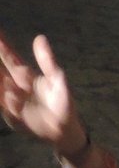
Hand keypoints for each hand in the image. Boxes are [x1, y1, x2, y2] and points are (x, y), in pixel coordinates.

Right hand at [0, 31, 84, 155]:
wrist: (64, 130)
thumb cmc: (62, 103)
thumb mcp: (57, 80)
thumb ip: (47, 61)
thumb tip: (40, 37)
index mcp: (24, 74)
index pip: (9, 56)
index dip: (1, 44)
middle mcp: (14, 85)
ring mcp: (10, 100)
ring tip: (4, 80)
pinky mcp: (12, 115)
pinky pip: (4, 106)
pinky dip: (6, 100)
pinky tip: (8, 92)